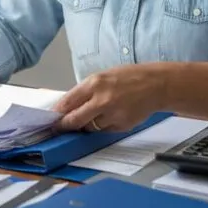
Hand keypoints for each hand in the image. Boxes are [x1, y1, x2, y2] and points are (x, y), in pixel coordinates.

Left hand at [52, 64, 167, 132]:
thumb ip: (86, 91)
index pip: (67, 102)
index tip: (50, 119)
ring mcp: (112, 115)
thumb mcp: (103, 76)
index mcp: (94, 84)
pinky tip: (111, 116)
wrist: (157, 85)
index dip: (57, 113)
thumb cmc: (129, 77)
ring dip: (87, 125)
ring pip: (90, 128)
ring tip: (95, 115)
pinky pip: (104, 131)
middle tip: (59, 128)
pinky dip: (103, 126)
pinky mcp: (121, 126)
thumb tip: (68, 106)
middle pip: (74, 121)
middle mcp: (101, 100)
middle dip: (64, 126)